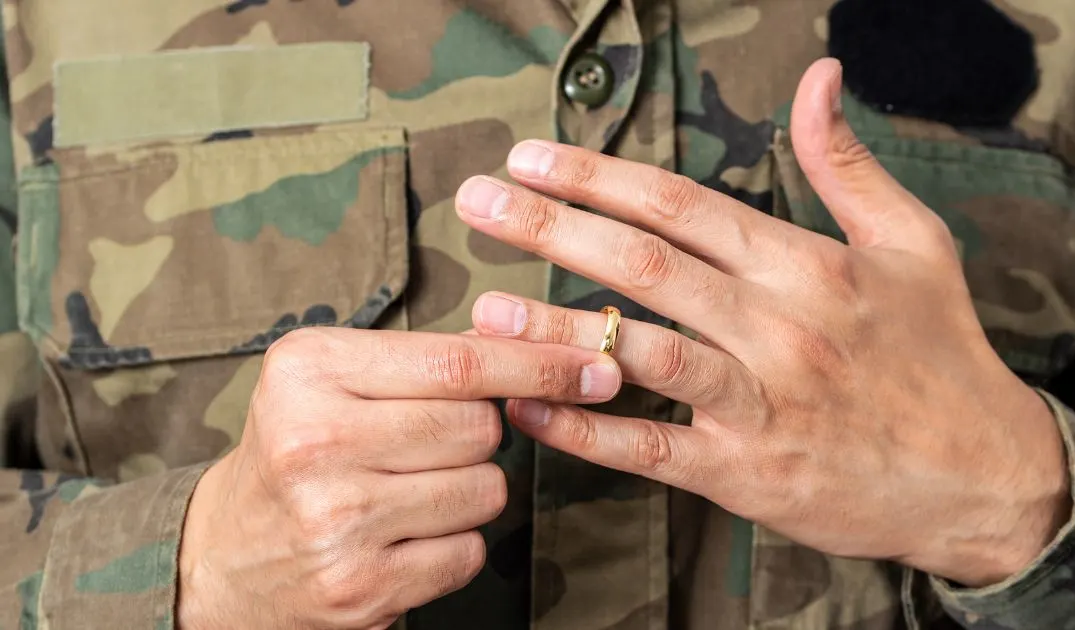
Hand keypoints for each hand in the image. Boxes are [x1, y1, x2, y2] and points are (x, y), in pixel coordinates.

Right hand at [177, 327, 619, 628]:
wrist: (223, 557)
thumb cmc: (298, 451)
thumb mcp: (334, 380)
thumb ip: (428, 358)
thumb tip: (548, 345)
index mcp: (309, 370)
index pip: (459, 362)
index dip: (540, 362)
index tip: (597, 362)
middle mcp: (315, 441)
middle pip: (480, 428)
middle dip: (480, 434)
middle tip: (427, 444)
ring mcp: (337, 521)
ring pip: (486, 489)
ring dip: (468, 491)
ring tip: (406, 492)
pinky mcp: (360, 587)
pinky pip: (469, 551)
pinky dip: (453, 543)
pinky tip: (401, 537)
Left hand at [455, 58, 1070, 586]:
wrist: (985, 478)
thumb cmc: (942, 355)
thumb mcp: (914, 242)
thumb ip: (849, 162)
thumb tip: (820, 78)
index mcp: (807, 266)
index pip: (682, 205)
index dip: (598, 176)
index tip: (534, 158)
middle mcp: (778, 327)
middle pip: (646, 265)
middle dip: (551, 227)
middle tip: (480, 202)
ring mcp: (760, 402)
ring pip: (641, 352)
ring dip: (557, 328)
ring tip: (487, 307)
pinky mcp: (747, 473)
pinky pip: (651, 447)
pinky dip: (585, 427)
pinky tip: (531, 407)